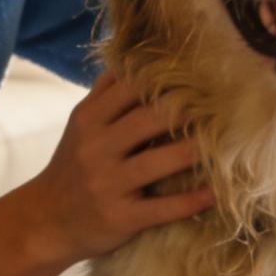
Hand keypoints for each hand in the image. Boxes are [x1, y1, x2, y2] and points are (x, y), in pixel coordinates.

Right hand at [26, 73, 212, 264]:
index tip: (204, 74)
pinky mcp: (120, 218)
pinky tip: (216, 193)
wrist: (46, 220)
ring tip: (229, 144)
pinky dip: (191, 201)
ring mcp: (107, 184)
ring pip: (159, 162)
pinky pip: (162, 209)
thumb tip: (136, 55)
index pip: (132, 87)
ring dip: (195, 152)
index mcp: (89, 119)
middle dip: (188, 111)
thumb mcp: (81, 125)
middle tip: (225, 106)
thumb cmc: (74, 164)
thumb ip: (107, 92)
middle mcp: (96, 147)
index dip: (169, 79)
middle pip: (149, 119)